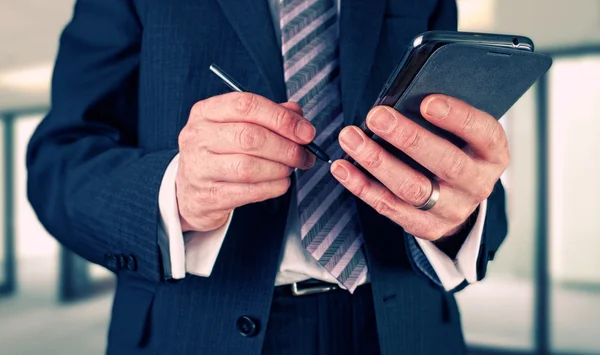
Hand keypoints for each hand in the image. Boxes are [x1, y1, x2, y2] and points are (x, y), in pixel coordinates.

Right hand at [177, 93, 315, 231]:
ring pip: (249, 167)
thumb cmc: (220, 152)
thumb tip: (299, 117)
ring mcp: (199, 168)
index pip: (246, 105)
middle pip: (250, 137)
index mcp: (206, 111)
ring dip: (280, 168)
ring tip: (291, 169)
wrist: (190, 190)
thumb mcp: (237, 126)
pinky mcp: (208, 196)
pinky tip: (281, 183)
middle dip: (286, 147)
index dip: (281, 118)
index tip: (305, 132)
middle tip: (304, 155)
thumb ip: (269, 116)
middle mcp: (198, 136)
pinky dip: (272, 187)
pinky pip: (248, 192)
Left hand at [331, 94, 509, 239]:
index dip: (457, 117)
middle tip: (376, 116)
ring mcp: (452, 209)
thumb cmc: (455, 150)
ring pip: (412, 188)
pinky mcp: (426, 226)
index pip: (483, 133)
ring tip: (350, 138)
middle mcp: (477, 184)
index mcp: (492, 154)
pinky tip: (342, 167)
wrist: (460, 199)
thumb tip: (403, 96)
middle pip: (445, 163)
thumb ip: (443, 117)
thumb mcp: (462, 133)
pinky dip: (362, 186)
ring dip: (377, 161)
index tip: (427, 101)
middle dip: (408, 138)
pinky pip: (389, 207)